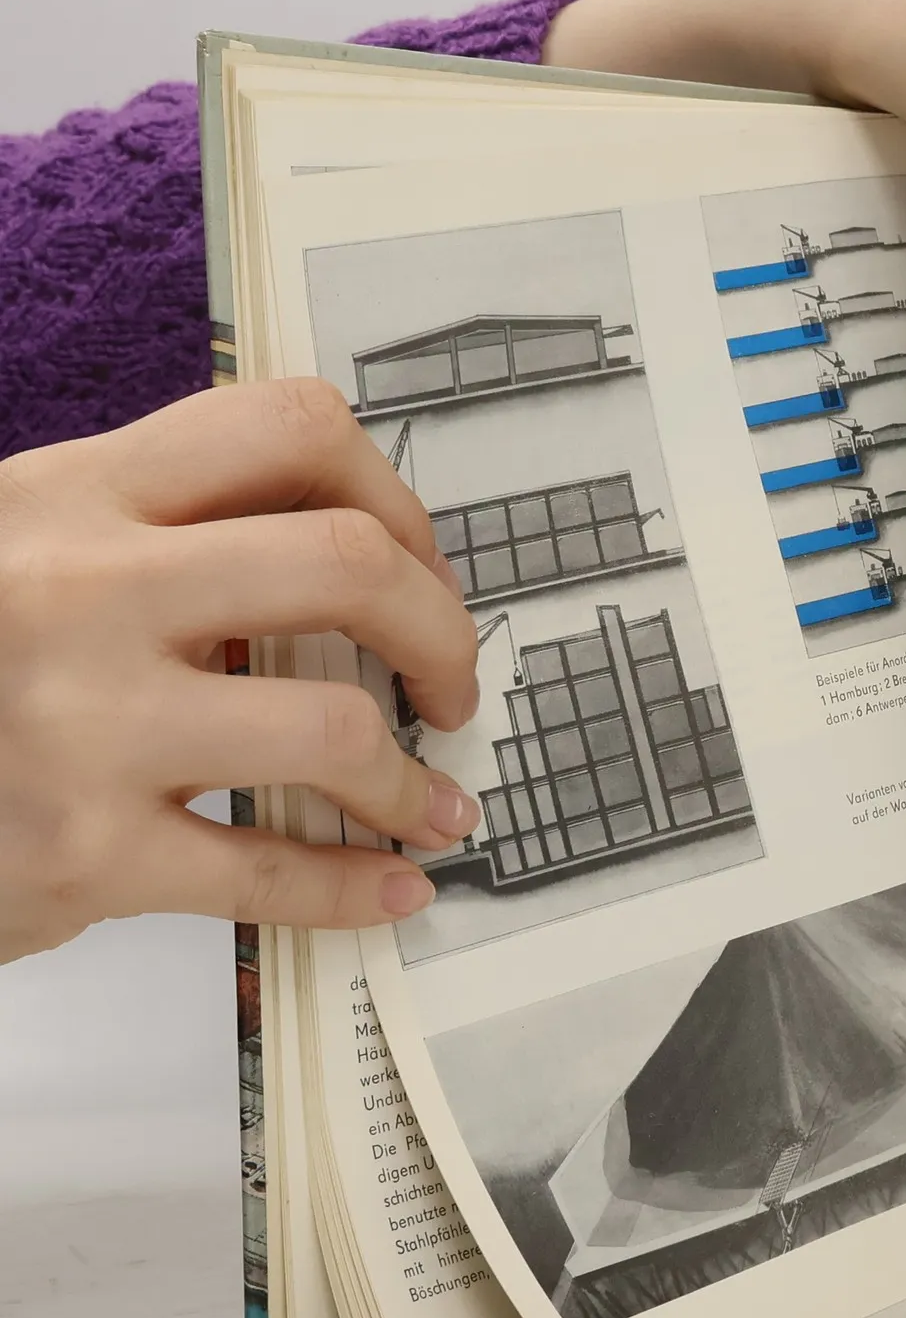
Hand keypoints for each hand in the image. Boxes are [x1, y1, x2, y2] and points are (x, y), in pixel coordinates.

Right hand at [0, 381, 481, 962]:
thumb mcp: (29, 549)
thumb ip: (166, 533)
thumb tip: (356, 562)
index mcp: (78, 496)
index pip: (290, 429)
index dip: (395, 497)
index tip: (419, 566)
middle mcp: (84, 591)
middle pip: (349, 563)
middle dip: (443, 631)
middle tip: (450, 685)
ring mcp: (83, 724)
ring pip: (334, 725)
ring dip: (413, 780)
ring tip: (429, 803)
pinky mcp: (80, 853)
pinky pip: (266, 870)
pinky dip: (354, 888)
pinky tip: (391, 886)